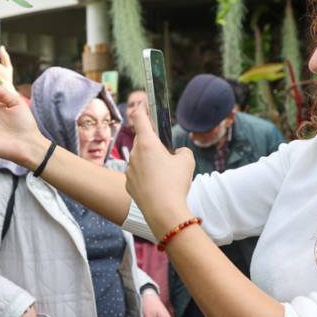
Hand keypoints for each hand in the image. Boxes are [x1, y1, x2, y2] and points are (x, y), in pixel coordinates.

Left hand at [125, 104, 194, 237]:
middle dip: (153, 143)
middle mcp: (135, 154)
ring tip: (166, 175)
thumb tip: (177, 154)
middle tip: (167, 152)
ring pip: (140, 159)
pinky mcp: (129, 184)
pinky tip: (158, 187)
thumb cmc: (175, 183)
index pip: (140, 118)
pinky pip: (138, 175)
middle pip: (142, 141)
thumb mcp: (188, 161)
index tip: (142, 104)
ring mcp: (129, 170)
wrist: (163, 212)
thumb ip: (182, 151)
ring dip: (150, 162)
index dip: (142, 109)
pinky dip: (147, 177)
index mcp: (147, 143)